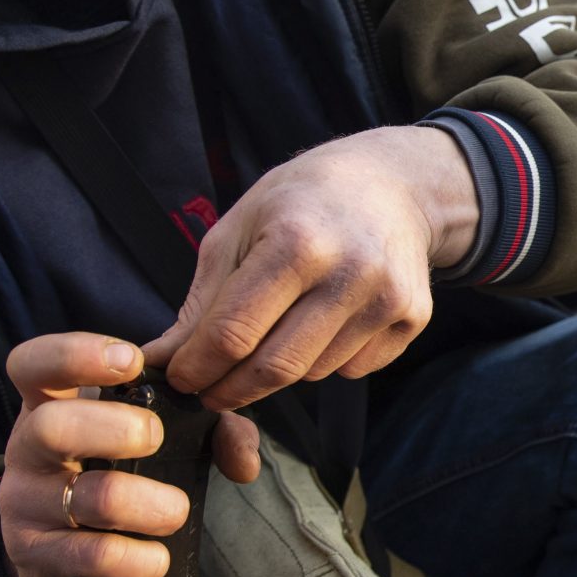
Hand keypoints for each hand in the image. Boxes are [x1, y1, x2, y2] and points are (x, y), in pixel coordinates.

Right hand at [0, 335, 261, 576]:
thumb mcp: (146, 432)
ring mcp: (25, 503)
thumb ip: (208, 428)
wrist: (54, 546)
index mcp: (49, 402)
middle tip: (154, 437)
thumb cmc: (110, 468)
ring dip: (147, 505)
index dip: (77, 355)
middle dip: (115, 430)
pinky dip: (136, 561)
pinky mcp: (36, 556)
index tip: (131, 362)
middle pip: (52, 427)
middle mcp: (27, 448)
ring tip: (175, 511)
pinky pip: (91, 557)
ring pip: (87, 498)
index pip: (35, 363)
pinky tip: (156, 559)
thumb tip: (243, 459)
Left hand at [143, 126, 476, 410]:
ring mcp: (387, 299)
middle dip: (230, 390)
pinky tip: (326, 322)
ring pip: (313, 374)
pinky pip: (352, 369)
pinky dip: (327, 360)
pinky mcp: (412, 318)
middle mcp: (349, 273)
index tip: (180, 379)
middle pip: (275, 367)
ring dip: (281, 370)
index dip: (197, 367)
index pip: (234, 332)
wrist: (392, 184)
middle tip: (209, 392)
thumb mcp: (239, 229)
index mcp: (296, 243)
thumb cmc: (302, 201)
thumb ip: (203, 301)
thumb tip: (164, 359)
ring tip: (277, 333)